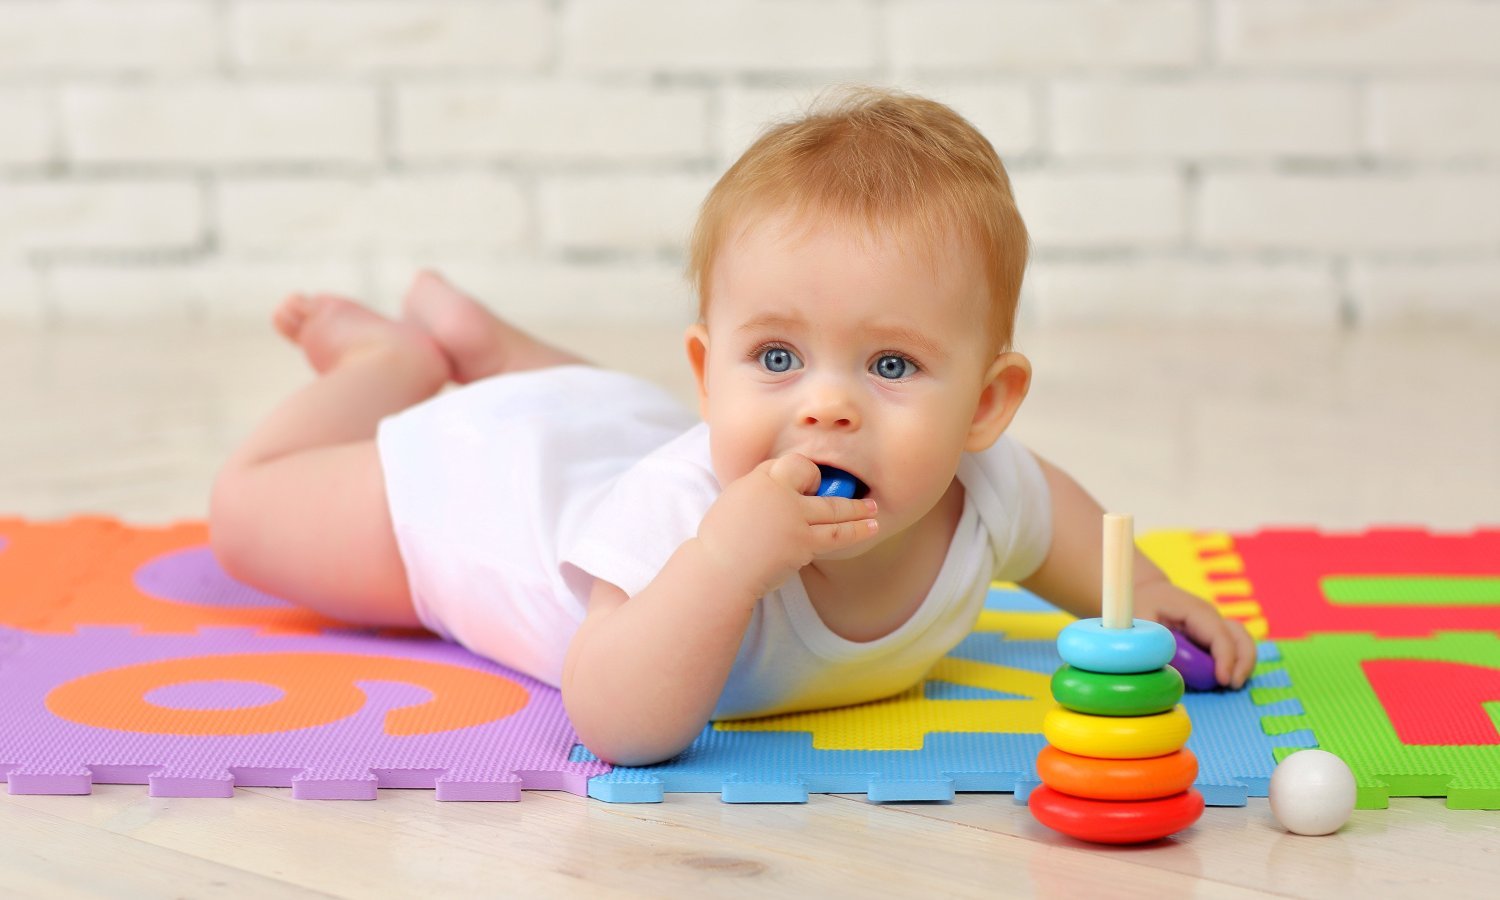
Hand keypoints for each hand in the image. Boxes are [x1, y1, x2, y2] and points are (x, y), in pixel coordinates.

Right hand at [696, 453, 879, 599]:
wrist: (719, 570)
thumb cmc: (721, 541)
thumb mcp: (736, 499)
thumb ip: (762, 487)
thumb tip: (786, 486)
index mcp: (761, 479)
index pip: (795, 465)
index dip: (804, 474)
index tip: (809, 485)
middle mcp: (781, 493)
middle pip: (817, 482)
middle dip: (834, 485)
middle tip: (855, 492)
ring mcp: (794, 518)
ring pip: (835, 510)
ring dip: (858, 511)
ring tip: (874, 512)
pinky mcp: (803, 543)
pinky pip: (836, 536)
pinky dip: (854, 531)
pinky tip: (867, 529)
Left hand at [1133, 580, 1257, 688]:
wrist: (1146, 593)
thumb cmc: (1141, 604)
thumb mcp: (1140, 620)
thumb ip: (1152, 643)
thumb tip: (1166, 668)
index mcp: (1195, 611)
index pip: (1219, 634)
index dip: (1225, 658)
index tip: (1223, 680)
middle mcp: (1211, 618)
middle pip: (1240, 637)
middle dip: (1243, 662)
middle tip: (1233, 685)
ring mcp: (1214, 626)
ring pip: (1241, 643)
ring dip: (1242, 665)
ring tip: (1231, 685)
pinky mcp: (1212, 637)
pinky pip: (1232, 649)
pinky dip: (1233, 665)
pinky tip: (1223, 680)